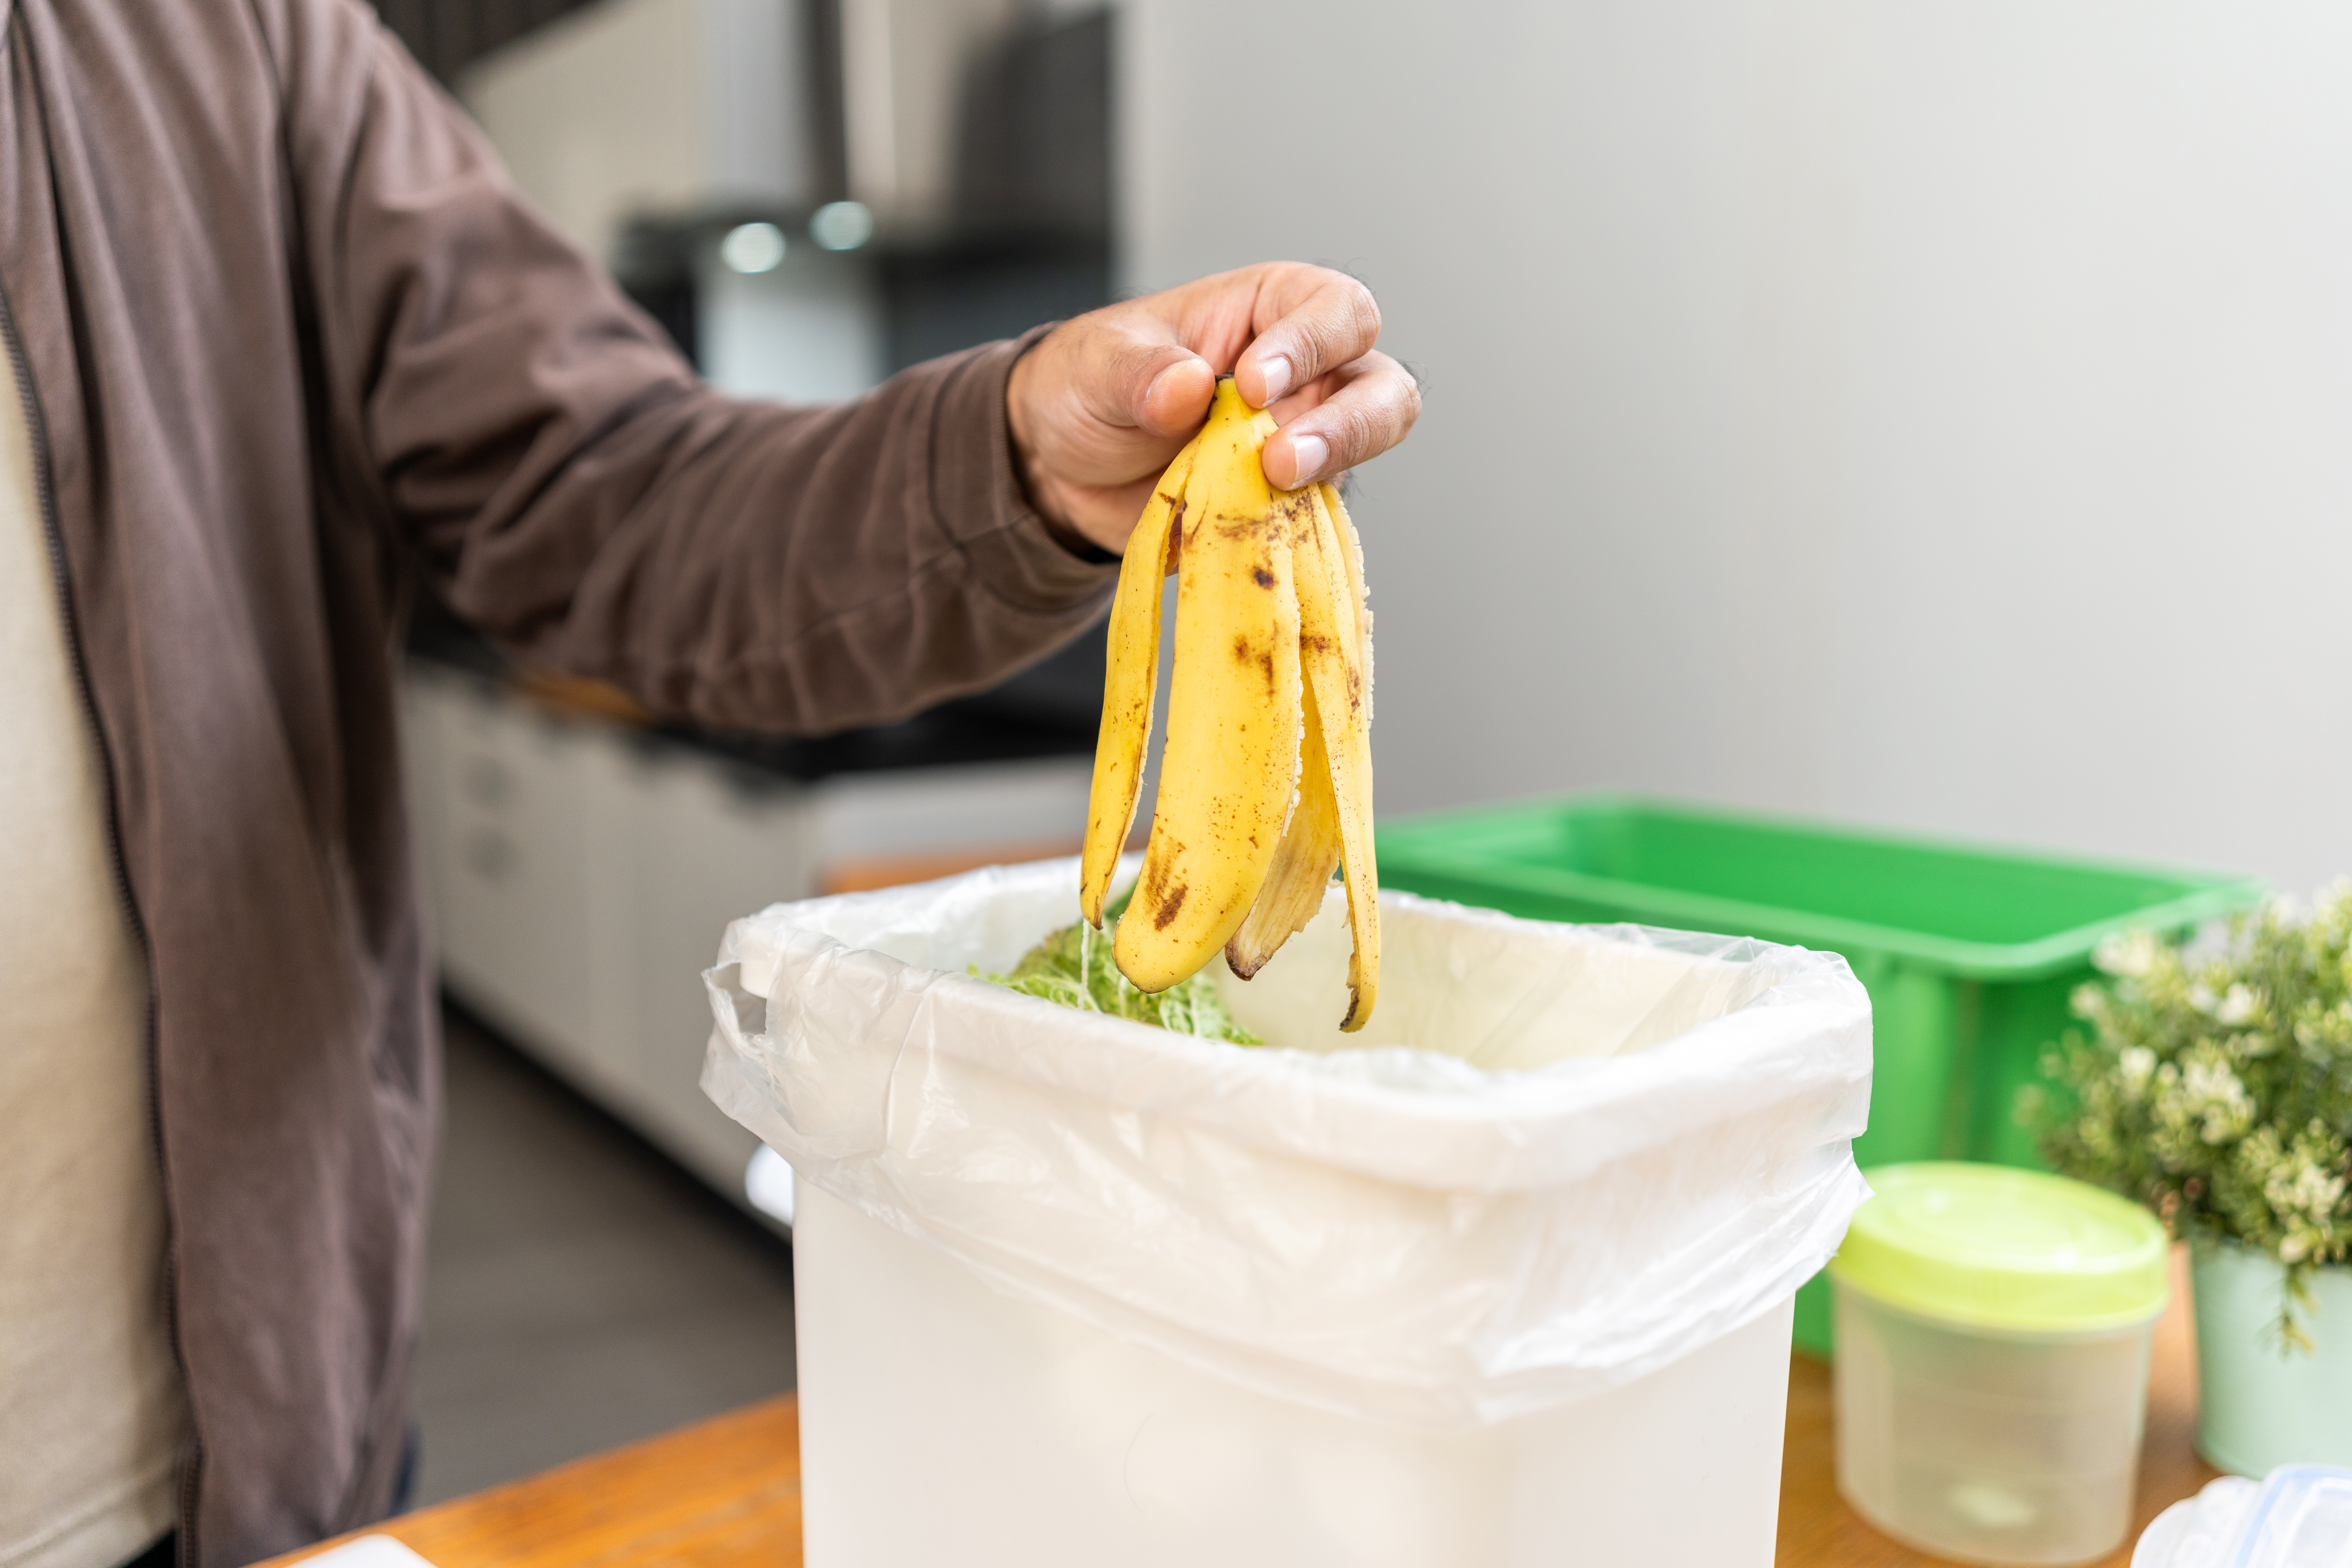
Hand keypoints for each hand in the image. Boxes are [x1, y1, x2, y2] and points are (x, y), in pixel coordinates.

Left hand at [1006, 263, 1420, 554]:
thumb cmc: (1091, 387)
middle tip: (1280, 457)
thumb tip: (1188, 386)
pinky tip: (1250, 529)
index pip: (1335, 311)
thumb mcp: (1096, 364)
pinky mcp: (1287, 504)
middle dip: (1347, 422)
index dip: (1310, 344)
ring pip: (1367, 454)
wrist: (1063, 466)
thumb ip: (1138, 372)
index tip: (1251, 384)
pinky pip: (1318, 520)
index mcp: (1271, 311)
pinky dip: (1295, 527)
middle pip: (1381, 387)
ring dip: (1334, 471)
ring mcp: (1304, 442)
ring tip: (1275, 486)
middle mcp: (1307, 375)